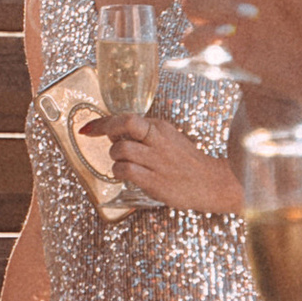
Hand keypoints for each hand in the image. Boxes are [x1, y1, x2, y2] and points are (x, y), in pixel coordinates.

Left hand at [100, 112, 239, 210]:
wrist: (212, 183)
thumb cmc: (187, 164)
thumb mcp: (168, 140)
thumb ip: (145, 135)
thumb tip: (114, 132)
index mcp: (160, 128)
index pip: (127, 117)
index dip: (103, 122)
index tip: (88, 128)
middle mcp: (158, 140)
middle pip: (125, 123)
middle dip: (105, 129)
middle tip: (100, 139)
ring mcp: (157, 160)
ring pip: (121, 149)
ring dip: (115, 157)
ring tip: (123, 163)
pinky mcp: (155, 180)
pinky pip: (126, 170)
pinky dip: (119, 172)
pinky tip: (126, 175)